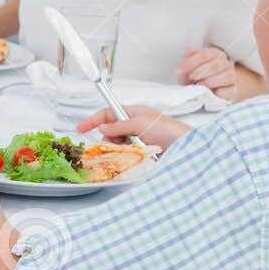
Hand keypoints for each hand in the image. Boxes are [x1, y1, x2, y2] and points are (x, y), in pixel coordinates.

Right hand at [75, 104, 190, 150]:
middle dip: (109, 138)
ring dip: (119, 149)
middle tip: (117, 144)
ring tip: (131, 151)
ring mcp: (138, 139)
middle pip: (109, 131)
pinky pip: (125, 154)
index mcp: (134, 113)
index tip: (79, 129)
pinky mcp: (142, 152)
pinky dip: (125, 156)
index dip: (93, 120)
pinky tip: (132, 157)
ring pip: (116, 145)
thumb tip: (102, 129)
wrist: (188, 148)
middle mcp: (135, 125)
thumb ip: (119, 126)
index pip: (108, 113)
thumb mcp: (141, 123)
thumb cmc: (170, 131)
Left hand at [176, 45, 236, 99]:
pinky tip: (214, 93)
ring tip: (199, 85)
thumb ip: (188, 57)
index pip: (206, 54)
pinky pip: (232, 90)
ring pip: (228, 76)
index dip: (192, 62)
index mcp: (214, 54)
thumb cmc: (194, 76)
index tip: (180, 69)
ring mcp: (231, 77)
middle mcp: (225, 64)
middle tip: (191, 77)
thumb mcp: (187, 67)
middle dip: (202, 71)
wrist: (202, 91)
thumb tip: (190, 50)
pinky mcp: (233, 91)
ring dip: (212, 81)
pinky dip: (224, 92)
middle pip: (217, 65)